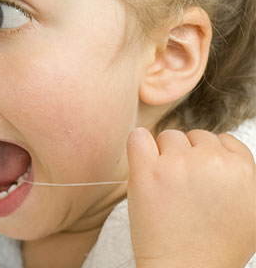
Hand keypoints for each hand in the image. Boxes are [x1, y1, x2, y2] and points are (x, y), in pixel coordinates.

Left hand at [127, 127, 255, 267]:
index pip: (223, 140)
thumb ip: (243, 178)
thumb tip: (229, 157)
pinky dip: (139, 145)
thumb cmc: (217, 247)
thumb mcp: (250, 211)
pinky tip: (143, 165)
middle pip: (195, 136)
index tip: (202, 179)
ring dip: (164, 154)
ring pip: (168, 137)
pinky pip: (138, 137)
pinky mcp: (148, 170)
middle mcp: (213, 161)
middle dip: (188, 156)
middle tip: (182, 187)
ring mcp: (179, 163)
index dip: (209, 158)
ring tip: (166, 186)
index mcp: (243, 170)